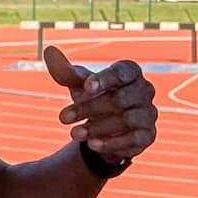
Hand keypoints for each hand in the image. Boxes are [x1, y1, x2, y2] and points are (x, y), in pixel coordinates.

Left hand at [43, 46, 157, 165]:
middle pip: (119, 99)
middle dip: (89, 108)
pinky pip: (133, 139)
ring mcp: (149, 113)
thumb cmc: (94, 96)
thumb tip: (49, 52)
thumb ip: (66, 72)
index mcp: (131, 72)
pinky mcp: (148, 135)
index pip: (121, 73)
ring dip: (97, 127)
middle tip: (62, 117)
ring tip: (73, 133)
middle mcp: (144, 90)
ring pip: (126, 120)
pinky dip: (111, 143)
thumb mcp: (79, 85)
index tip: (86, 88)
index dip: (104, 80)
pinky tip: (92, 144)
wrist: (105, 126)